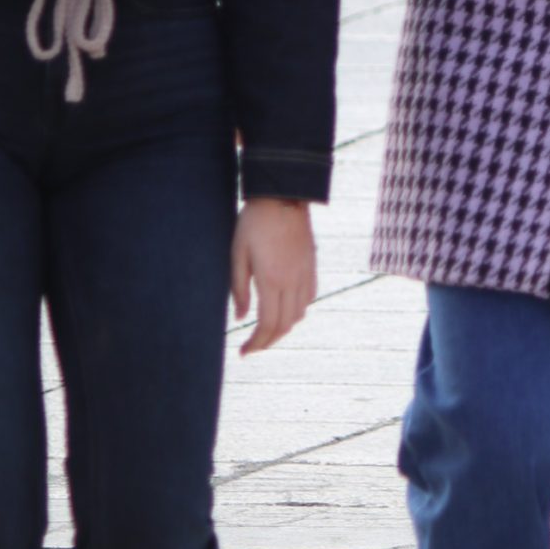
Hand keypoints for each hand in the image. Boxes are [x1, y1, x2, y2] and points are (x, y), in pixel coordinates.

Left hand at [230, 198, 315, 356]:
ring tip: (265, 330)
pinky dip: (296, 312)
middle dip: (268, 342)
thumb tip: (240, 317)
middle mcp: (293, 282)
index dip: (256, 344)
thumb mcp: (238, 254)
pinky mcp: (311, 266)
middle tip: (252, 347)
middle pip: (285, 326)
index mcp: (272, 280)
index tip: (243, 352)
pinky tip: (284, 309)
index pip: (268, 325)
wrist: (283, 196)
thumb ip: (238, 288)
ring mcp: (305, 274)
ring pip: (299, 315)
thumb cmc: (253, 223)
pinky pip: (308, 298)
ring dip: (282, 328)